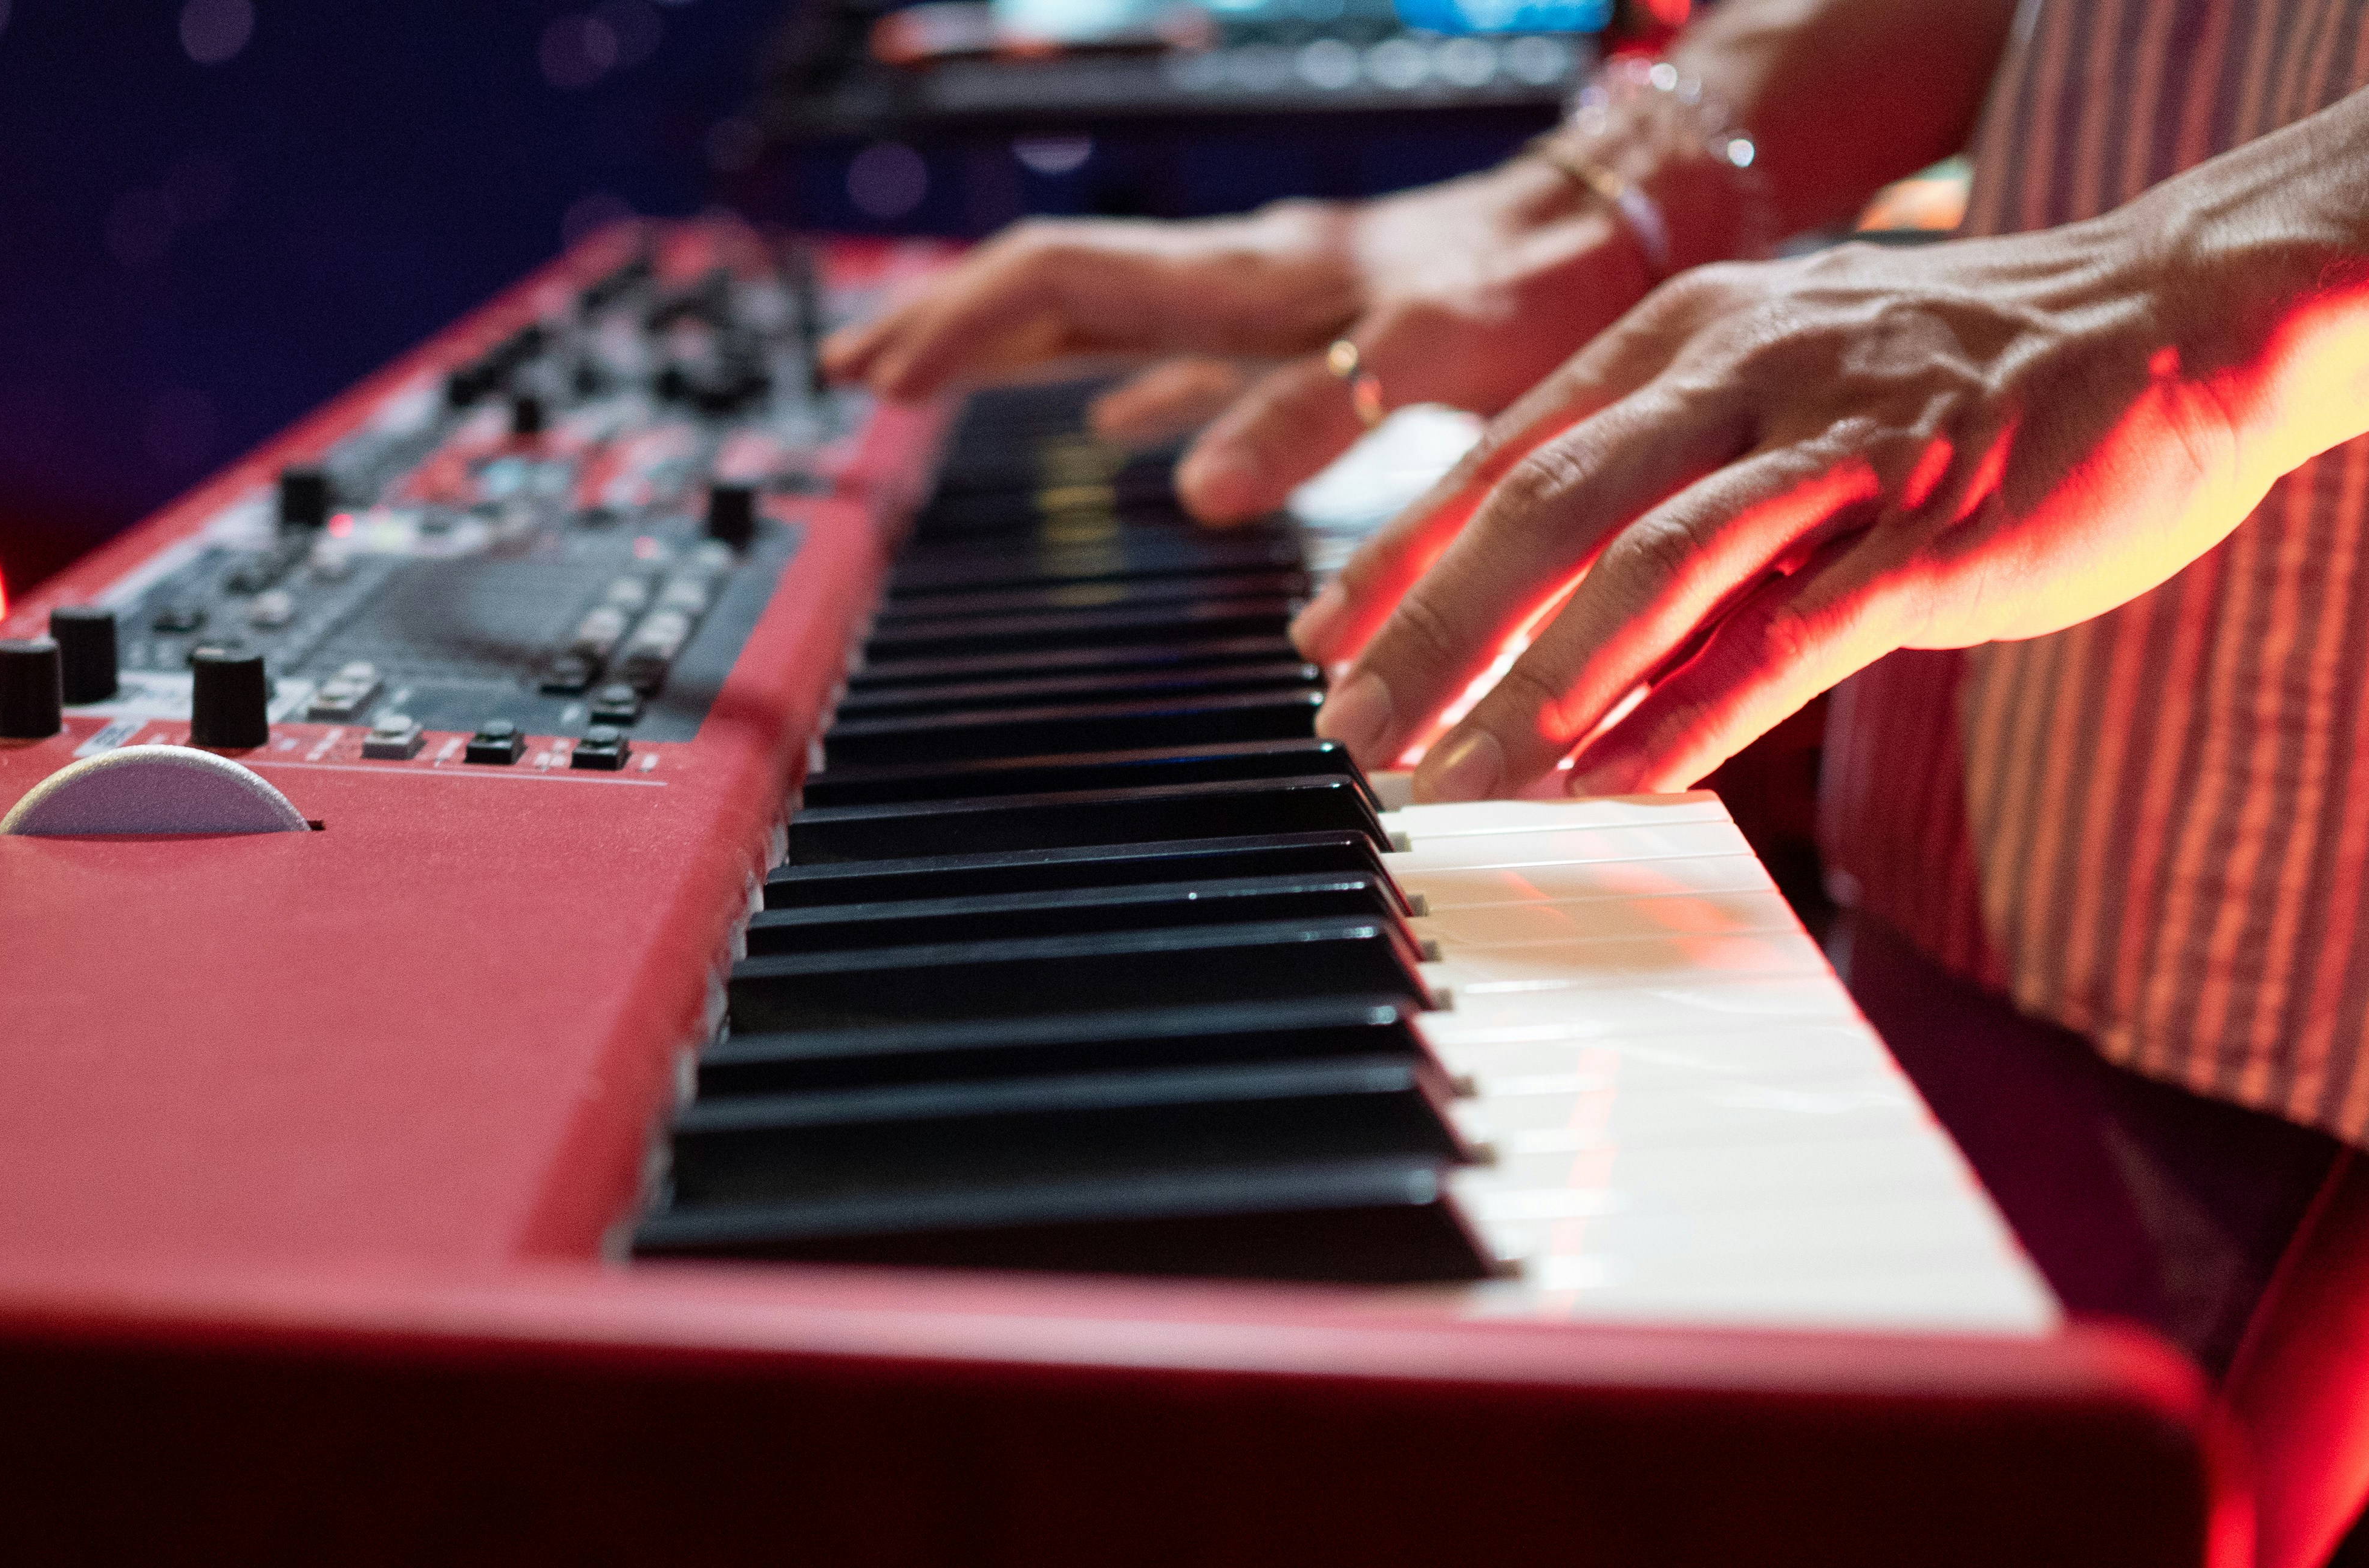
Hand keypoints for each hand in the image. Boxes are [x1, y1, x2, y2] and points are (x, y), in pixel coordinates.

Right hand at [822, 163, 1651, 522]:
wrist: (1618, 224)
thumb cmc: (1538, 287)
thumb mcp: (1433, 357)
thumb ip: (1313, 417)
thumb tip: (1188, 489)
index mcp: (1246, 277)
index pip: (1062, 279)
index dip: (962, 324)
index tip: (878, 376)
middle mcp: (1237, 277)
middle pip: (1050, 283)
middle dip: (941, 322)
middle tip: (845, 374)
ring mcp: (1262, 301)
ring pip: (1100, 310)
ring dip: (1003, 343)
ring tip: (918, 379)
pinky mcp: (1304, 329)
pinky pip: (1182, 350)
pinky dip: (1120, 380)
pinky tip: (1113, 422)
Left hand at [1291, 206, 2295, 801]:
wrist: (2182, 319)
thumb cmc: (1969, 380)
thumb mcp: (1791, 400)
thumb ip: (1677, 494)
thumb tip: (1561, 622)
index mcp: (1693, 333)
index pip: (1505, 451)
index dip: (1402, 553)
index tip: (1322, 642)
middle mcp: (1746, 372)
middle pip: (1544, 506)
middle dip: (1432, 631)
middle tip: (1353, 731)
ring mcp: (1841, 448)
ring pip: (1650, 564)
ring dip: (1540, 684)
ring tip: (1463, 782)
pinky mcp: (1931, 530)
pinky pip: (1784, 634)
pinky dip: (1688, 715)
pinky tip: (1616, 786)